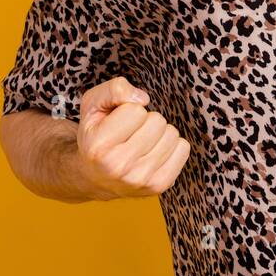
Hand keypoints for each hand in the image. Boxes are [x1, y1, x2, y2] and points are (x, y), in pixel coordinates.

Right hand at [76, 77, 190, 198]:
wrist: (94, 177)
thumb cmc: (96, 135)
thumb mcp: (93, 104)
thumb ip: (114, 89)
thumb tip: (144, 99)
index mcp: (99, 147)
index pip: (136, 110)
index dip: (129, 110)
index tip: (118, 122)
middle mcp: (119, 167)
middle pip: (157, 122)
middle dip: (146, 121)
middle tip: (131, 133)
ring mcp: (140, 179)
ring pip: (172, 134)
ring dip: (160, 133)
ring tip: (142, 143)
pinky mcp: (159, 186)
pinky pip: (183, 148)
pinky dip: (172, 146)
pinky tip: (154, 152)